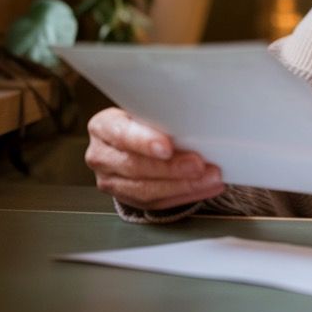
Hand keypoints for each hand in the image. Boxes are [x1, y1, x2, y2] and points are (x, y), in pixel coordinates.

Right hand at [85, 107, 225, 210]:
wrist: (129, 137)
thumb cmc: (140, 119)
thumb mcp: (143, 108)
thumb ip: (159, 114)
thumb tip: (193, 119)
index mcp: (103, 127)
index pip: (122, 135)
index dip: (144, 142)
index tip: (168, 147)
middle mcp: (102, 156)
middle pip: (135, 167)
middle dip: (171, 169)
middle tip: (198, 165)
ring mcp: (111, 181)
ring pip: (146, 191)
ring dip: (183, 186)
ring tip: (209, 178)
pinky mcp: (127, 199)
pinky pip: (157, 203)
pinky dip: (185, 195)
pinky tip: (205, 187)